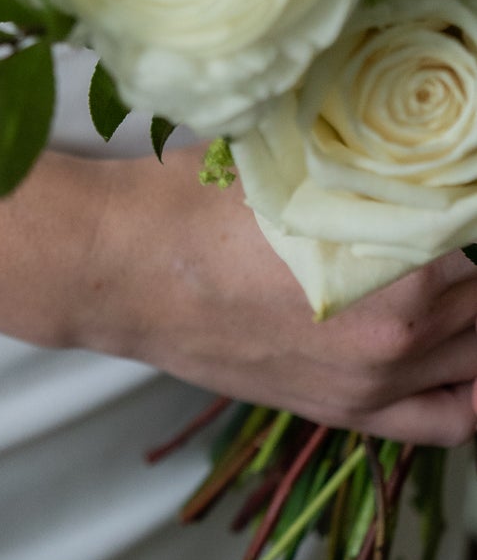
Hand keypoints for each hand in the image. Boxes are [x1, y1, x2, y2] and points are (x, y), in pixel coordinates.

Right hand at [91, 147, 476, 447]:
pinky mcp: (346, 409)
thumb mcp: (288, 157)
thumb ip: (361, 160)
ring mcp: (374, 380)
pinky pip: (449, 418)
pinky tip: (463, 354)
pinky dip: (473, 389)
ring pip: (475, 351)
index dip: (455, 202)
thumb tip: (401, 141)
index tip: (438, 185)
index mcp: (396, 259)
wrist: (118, 268)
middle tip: (431, 223)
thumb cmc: (190, 204)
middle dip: (465, 259)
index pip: (469, 226)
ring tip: (442, 277)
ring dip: (471, 312)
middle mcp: (399, 329)